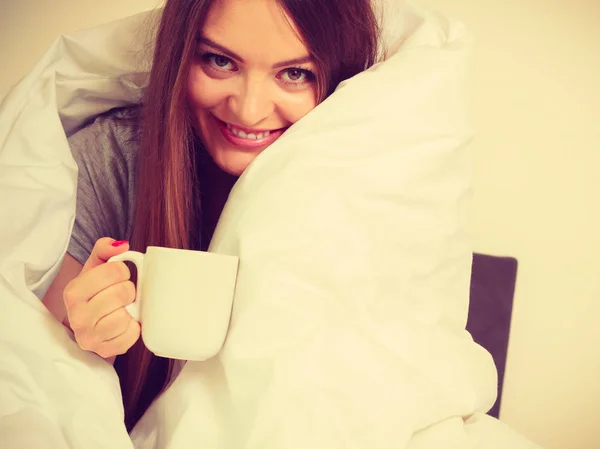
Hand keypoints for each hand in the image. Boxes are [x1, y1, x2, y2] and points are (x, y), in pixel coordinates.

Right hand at [63, 238, 140, 358]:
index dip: (122, 271)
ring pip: (126, 316)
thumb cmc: (95, 292)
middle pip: (123, 293)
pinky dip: (133, 327)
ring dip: (129, 310)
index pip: (114, 271)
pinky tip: (123, 324)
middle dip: (128, 291)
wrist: (88, 326)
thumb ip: (104, 249)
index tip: (117, 277)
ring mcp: (89, 337)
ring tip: (121, 309)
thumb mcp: (95, 267)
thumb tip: (122, 246)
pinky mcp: (104, 351)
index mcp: (73, 292)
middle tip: (121, 295)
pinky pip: (132, 334)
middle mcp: (77, 316)